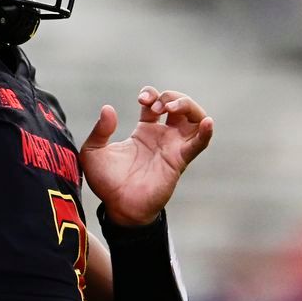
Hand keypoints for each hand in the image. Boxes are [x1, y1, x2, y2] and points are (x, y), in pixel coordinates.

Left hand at [79, 87, 213, 226]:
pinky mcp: (179, 161)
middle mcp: (162, 136)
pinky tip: (208, 123)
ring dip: (188, 106)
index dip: (151, 94)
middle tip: (156, 104)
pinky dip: (206, 132)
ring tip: (170, 107)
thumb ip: (100, 130)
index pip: (156, 102)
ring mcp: (173, 147)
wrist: (117, 206)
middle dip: (171, 96)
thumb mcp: (93, 151)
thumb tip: (108, 108)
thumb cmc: (106, 182)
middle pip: (180, 106)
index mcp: (144, 131)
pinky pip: (199, 145)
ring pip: (195, 119)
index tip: (141, 99)